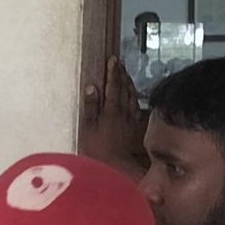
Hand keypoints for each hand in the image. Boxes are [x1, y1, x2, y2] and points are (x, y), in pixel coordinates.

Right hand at [78, 54, 145, 177]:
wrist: (117, 165)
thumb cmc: (98, 148)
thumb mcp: (88, 127)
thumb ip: (91, 106)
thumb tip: (91, 87)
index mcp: (111, 109)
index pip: (113, 85)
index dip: (113, 71)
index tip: (113, 59)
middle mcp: (123, 111)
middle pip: (124, 87)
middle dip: (121, 73)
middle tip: (119, 62)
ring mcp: (130, 118)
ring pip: (131, 95)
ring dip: (128, 82)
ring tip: (125, 73)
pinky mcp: (135, 126)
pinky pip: (135, 105)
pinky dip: (133, 95)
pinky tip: (132, 94)